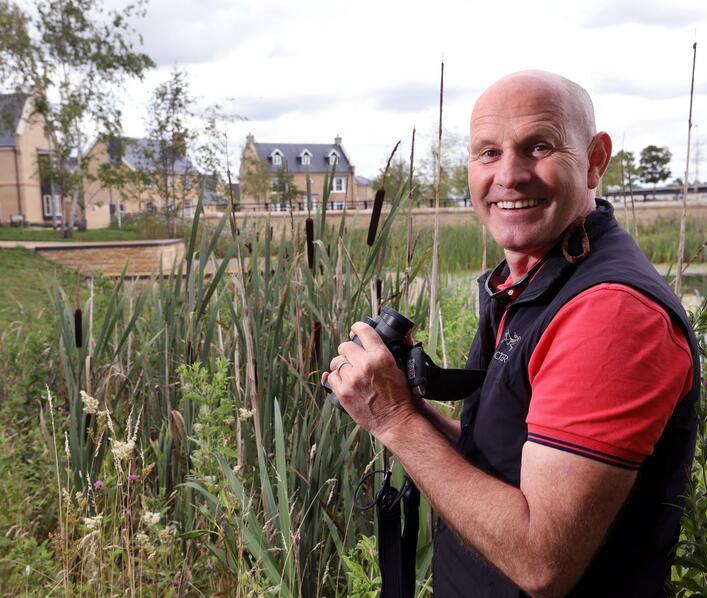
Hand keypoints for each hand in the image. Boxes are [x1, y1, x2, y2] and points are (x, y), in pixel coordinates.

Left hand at [322, 321, 417, 440]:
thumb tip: (404, 332)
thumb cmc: (402, 396)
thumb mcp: (403, 369)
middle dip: (348, 350)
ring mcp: (352, 379)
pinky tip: (344, 381)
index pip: (363, 331)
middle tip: (352, 356)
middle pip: (345, 346)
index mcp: (381, 356)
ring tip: (349, 372)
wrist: (396, 421)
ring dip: (342, 365)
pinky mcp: (343, 392)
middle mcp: (364, 364)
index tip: (355, 330)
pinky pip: (331, 377)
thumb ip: (400, 349)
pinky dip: (336, 378)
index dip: (357, 328)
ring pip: (336, 362)